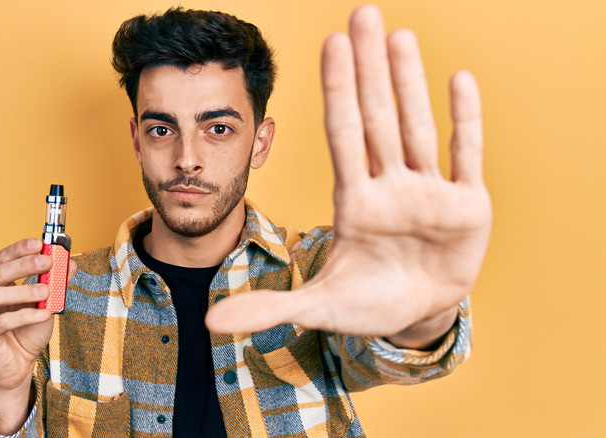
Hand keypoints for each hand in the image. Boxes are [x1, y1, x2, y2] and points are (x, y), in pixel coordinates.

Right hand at [0, 238, 76, 431]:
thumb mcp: (47, 303)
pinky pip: (1, 323)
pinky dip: (24, 316)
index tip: (39, 243)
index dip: (19, 249)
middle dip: (23, 265)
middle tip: (46, 262)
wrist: (19, 365)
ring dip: (22, 290)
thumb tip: (70, 262)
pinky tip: (43, 314)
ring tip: (46, 292)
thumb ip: (56, 283)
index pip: (2, 259)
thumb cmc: (28, 331)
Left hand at [206, 5, 490, 345]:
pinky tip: (459, 78)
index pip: (343, 135)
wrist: (419, 315)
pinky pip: (465, 155)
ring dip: (411, 82)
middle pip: (377, 117)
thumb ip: (267, 308)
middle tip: (362, 13)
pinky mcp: (468, 206)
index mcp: (354, 202)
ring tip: (400, 35)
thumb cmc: (368, 303)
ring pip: (417, 126)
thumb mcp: (317, 308)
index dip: (337, 91)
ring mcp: (429, 192)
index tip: (330, 45)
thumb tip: (208, 323)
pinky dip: (465, 120)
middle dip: (369, 68)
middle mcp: (390, 186)